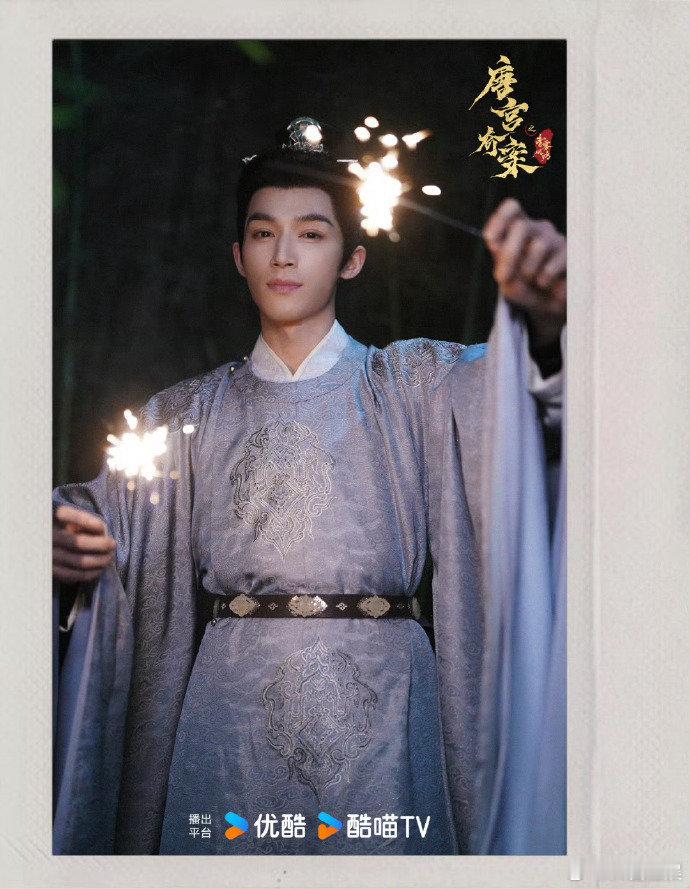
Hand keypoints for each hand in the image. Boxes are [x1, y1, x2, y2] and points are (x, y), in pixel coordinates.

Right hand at [53, 504, 115, 584]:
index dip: (85, 521)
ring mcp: (47, 555)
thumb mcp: (78, 519)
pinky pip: (73, 575)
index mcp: (51, 519)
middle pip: (78, 542)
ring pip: (79, 561)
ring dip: (100, 560)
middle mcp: (46, 536)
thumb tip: (101, 531)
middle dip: (101, 544)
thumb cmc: (74, 529)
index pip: (65, 515)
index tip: (102, 526)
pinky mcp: (51, 571)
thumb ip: (87, 521)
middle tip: (113, 544)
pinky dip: (91, 573)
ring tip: (110, 557)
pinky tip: (100, 569)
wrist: (54, 548)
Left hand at [483, 197, 565, 347]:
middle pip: (521, 226)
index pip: (512, 209)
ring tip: (531, 281)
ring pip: (538, 246)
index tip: (490, 240)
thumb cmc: (523, 286)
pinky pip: (553, 264)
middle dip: (509, 254)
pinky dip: (543, 280)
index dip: (500, 219)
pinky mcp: (570, 254)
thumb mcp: (505, 277)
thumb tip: (498, 246)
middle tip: (503, 277)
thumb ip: (500, 261)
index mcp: (518, 229)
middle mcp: (538, 229)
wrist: (546, 306)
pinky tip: (545, 284)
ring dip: (528, 270)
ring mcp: (556, 240)